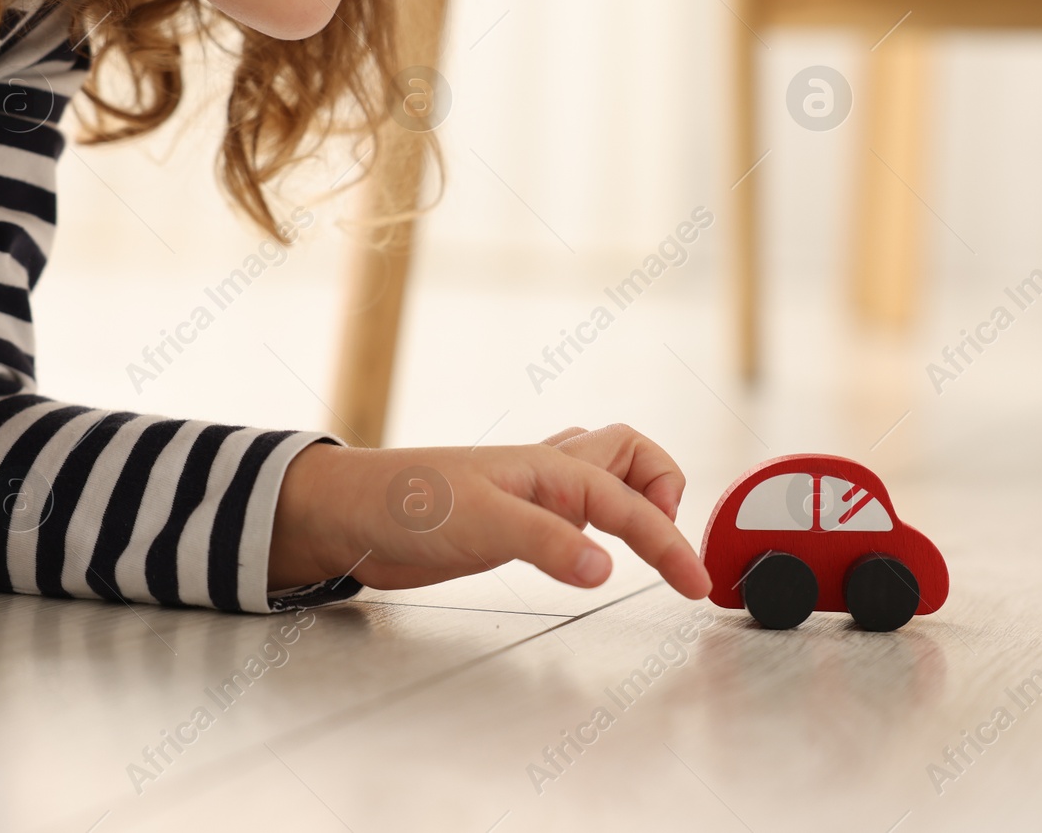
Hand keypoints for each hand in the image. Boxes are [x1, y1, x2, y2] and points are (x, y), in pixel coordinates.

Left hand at [269, 424, 712, 600]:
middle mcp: (548, 473)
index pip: (634, 504)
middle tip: (670, 546)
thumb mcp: (481, 523)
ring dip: (637, 496)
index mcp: (552, 468)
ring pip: (605, 473)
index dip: (671, 545)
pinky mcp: (511, 519)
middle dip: (666, 490)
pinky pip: (576, 504)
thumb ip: (548, 542)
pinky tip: (591, 545)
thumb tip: (608, 568)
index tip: (695, 585)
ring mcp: (530, 493)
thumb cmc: (403, 505)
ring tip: (650, 540)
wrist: (346, 515)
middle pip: (632, 457)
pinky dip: (601, 517)